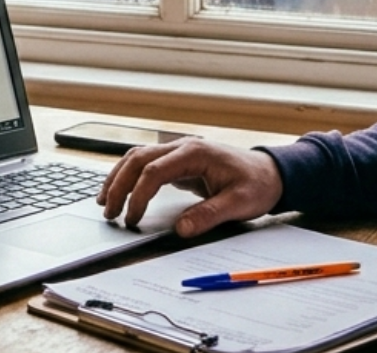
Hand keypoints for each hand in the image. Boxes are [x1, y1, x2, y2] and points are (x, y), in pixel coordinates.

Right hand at [96, 138, 284, 237]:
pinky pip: (145, 163)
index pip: (154, 170)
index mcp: (195, 153)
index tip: (132, 218)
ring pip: (136, 157)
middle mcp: (182, 147)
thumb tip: (180, 229)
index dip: (138, 195)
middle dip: (119, 185)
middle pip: (137, 159)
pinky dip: (128, 176)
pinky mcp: (178, 161)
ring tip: (105, 202)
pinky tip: (120, 190)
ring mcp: (178, 151)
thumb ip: (209, 215)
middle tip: (109, 212)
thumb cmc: (257, 184)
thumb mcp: (239, 203)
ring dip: (118, 178)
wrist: (271, 172)